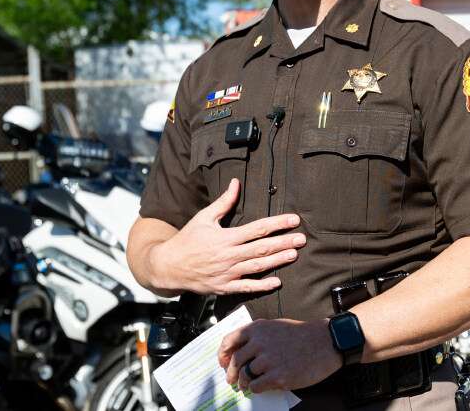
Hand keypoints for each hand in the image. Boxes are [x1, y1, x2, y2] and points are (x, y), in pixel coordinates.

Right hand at [150, 178, 304, 294]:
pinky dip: (262, 286)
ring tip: (294, 255)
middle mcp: (228, 255)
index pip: (257, 228)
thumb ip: (223, 202)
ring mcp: (227, 273)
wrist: (167, 266)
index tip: (293, 219)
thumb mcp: (204, 217)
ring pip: (257, 267)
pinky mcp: (224, 287)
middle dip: (283, 243)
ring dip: (277, 261)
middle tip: (302, 239)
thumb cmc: (187, 239)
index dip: (277, 223)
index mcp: (225, 237)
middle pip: (261, 248)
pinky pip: (246, 287)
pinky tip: (276, 282)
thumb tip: (236, 183)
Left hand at [219, 318, 341, 393]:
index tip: (223, 362)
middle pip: (234, 362)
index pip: (228, 341)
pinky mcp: (278, 376)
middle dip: (231, 374)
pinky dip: (256, 388)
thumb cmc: (301, 334)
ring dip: (243, 383)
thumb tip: (239, 350)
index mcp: (258, 329)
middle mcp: (260, 343)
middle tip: (232, 380)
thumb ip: (257, 335)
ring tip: (246, 385)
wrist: (325, 342)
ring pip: (244, 376)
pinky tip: (261, 386)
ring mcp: (269, 361)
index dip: (222, 354)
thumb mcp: (275, 326)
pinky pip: (256, 386)